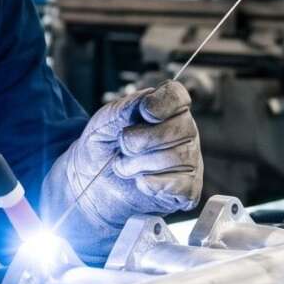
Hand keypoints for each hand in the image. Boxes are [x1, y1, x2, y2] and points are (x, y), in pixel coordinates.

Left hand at [42, 81, 201, 252]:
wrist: (94, 180)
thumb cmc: (104, 146)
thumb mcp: (105, 121)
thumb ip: (125, 108)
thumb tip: (145, 103)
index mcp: (166, 108)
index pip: (177, 95)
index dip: (162, 103)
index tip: (144, 112)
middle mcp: (184, 131)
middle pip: (180, 127)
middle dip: (140, 140)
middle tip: (122, 148)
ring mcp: (189, 160)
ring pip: (177, 156)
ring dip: (139, 164)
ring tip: (125, 167)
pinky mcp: (188, 189)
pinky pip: (178, 185)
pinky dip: (151, 184)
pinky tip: (140, 182)